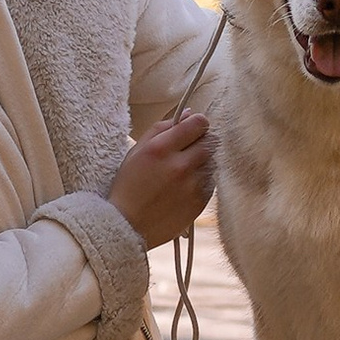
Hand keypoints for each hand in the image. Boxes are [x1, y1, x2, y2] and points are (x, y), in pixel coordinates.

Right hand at [109, 111, 215, 251]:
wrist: (128, 226)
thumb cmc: (129, 186)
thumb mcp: (137, 151)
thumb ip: (162, 128)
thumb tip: (188, 114)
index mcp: (161, 148)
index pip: (198, 124)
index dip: (198, 123)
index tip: (193, 128)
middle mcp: (180, 165)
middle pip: (210, 142)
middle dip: (201, 142)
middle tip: (187, 151)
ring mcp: (192, 185)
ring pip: (212, 162)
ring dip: (202, 162)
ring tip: (182, 173)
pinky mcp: (199, 202)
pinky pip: (210, 182)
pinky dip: (201, 180)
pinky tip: (184, 187)